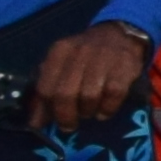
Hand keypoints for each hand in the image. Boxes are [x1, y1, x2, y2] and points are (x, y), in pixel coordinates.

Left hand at [30, 20, 152, 136]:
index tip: (53, 122)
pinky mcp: (125, 65)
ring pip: (89, 96)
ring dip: (88, 111)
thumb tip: (36, 123)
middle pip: (65, 93)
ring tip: (90, 112)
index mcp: (59, 51)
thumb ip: (47, 91)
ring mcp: (103, 57)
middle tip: (70, 125)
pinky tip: (105, 109)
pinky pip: (113, 94)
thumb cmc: (86, 58)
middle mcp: (79, 52)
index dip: (47, 110)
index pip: (45, 88)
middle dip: (67, 115)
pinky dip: (108, 108)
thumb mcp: (62, 66)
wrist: (119, 35)